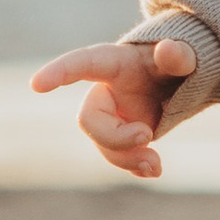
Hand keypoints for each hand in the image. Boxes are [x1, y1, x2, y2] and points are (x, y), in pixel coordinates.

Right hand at [30, 37, 196, 180]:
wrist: (180, 80)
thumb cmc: (176, 60)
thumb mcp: (183, 55)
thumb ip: (179, 54)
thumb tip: (169, 49)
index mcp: (113, 62)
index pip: (81, 64)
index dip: (58, 72)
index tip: (36, 85)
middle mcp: (105, 91)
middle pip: (89, 119)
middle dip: (115, 136)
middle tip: (148, 134)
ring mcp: (111, 116)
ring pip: (103, 144)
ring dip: (127, 158)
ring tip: (156, 164)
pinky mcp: (122, 135)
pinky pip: (118, 156)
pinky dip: (135, 167)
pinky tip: (154, 170)